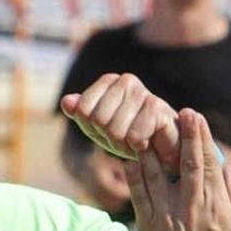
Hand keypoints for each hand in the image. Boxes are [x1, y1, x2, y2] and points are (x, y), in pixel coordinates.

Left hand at [61, 73, 179, 172]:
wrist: (165, 149)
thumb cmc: (130, 136)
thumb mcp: (99, 126)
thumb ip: (81, 113)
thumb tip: (66, 102)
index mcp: (109, 81)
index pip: (83, 111)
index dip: (93, 130)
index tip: (108, 131)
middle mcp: (126, 81)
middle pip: (98, 120)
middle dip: (109, 138)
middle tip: (125, 138)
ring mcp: (143, 92)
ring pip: (115, 130)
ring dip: (124, 145)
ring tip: (136, 140)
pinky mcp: (158, 108)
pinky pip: (133, 136)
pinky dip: (138, 147)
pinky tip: (147, 142)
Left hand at [126, 108, 230, 230]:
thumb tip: (228, 169)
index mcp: (214, 205)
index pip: (208, 163)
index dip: (201, 137)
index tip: (195, 117)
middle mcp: (191, 205)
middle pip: (186, 162)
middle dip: (182, 134)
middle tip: (177, 111)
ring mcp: (168, 214)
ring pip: (158, 174)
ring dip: (153, 148)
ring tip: (147, 126)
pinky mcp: (148, 224)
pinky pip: (139, 194)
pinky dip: (134, 174)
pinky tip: (130, 157)